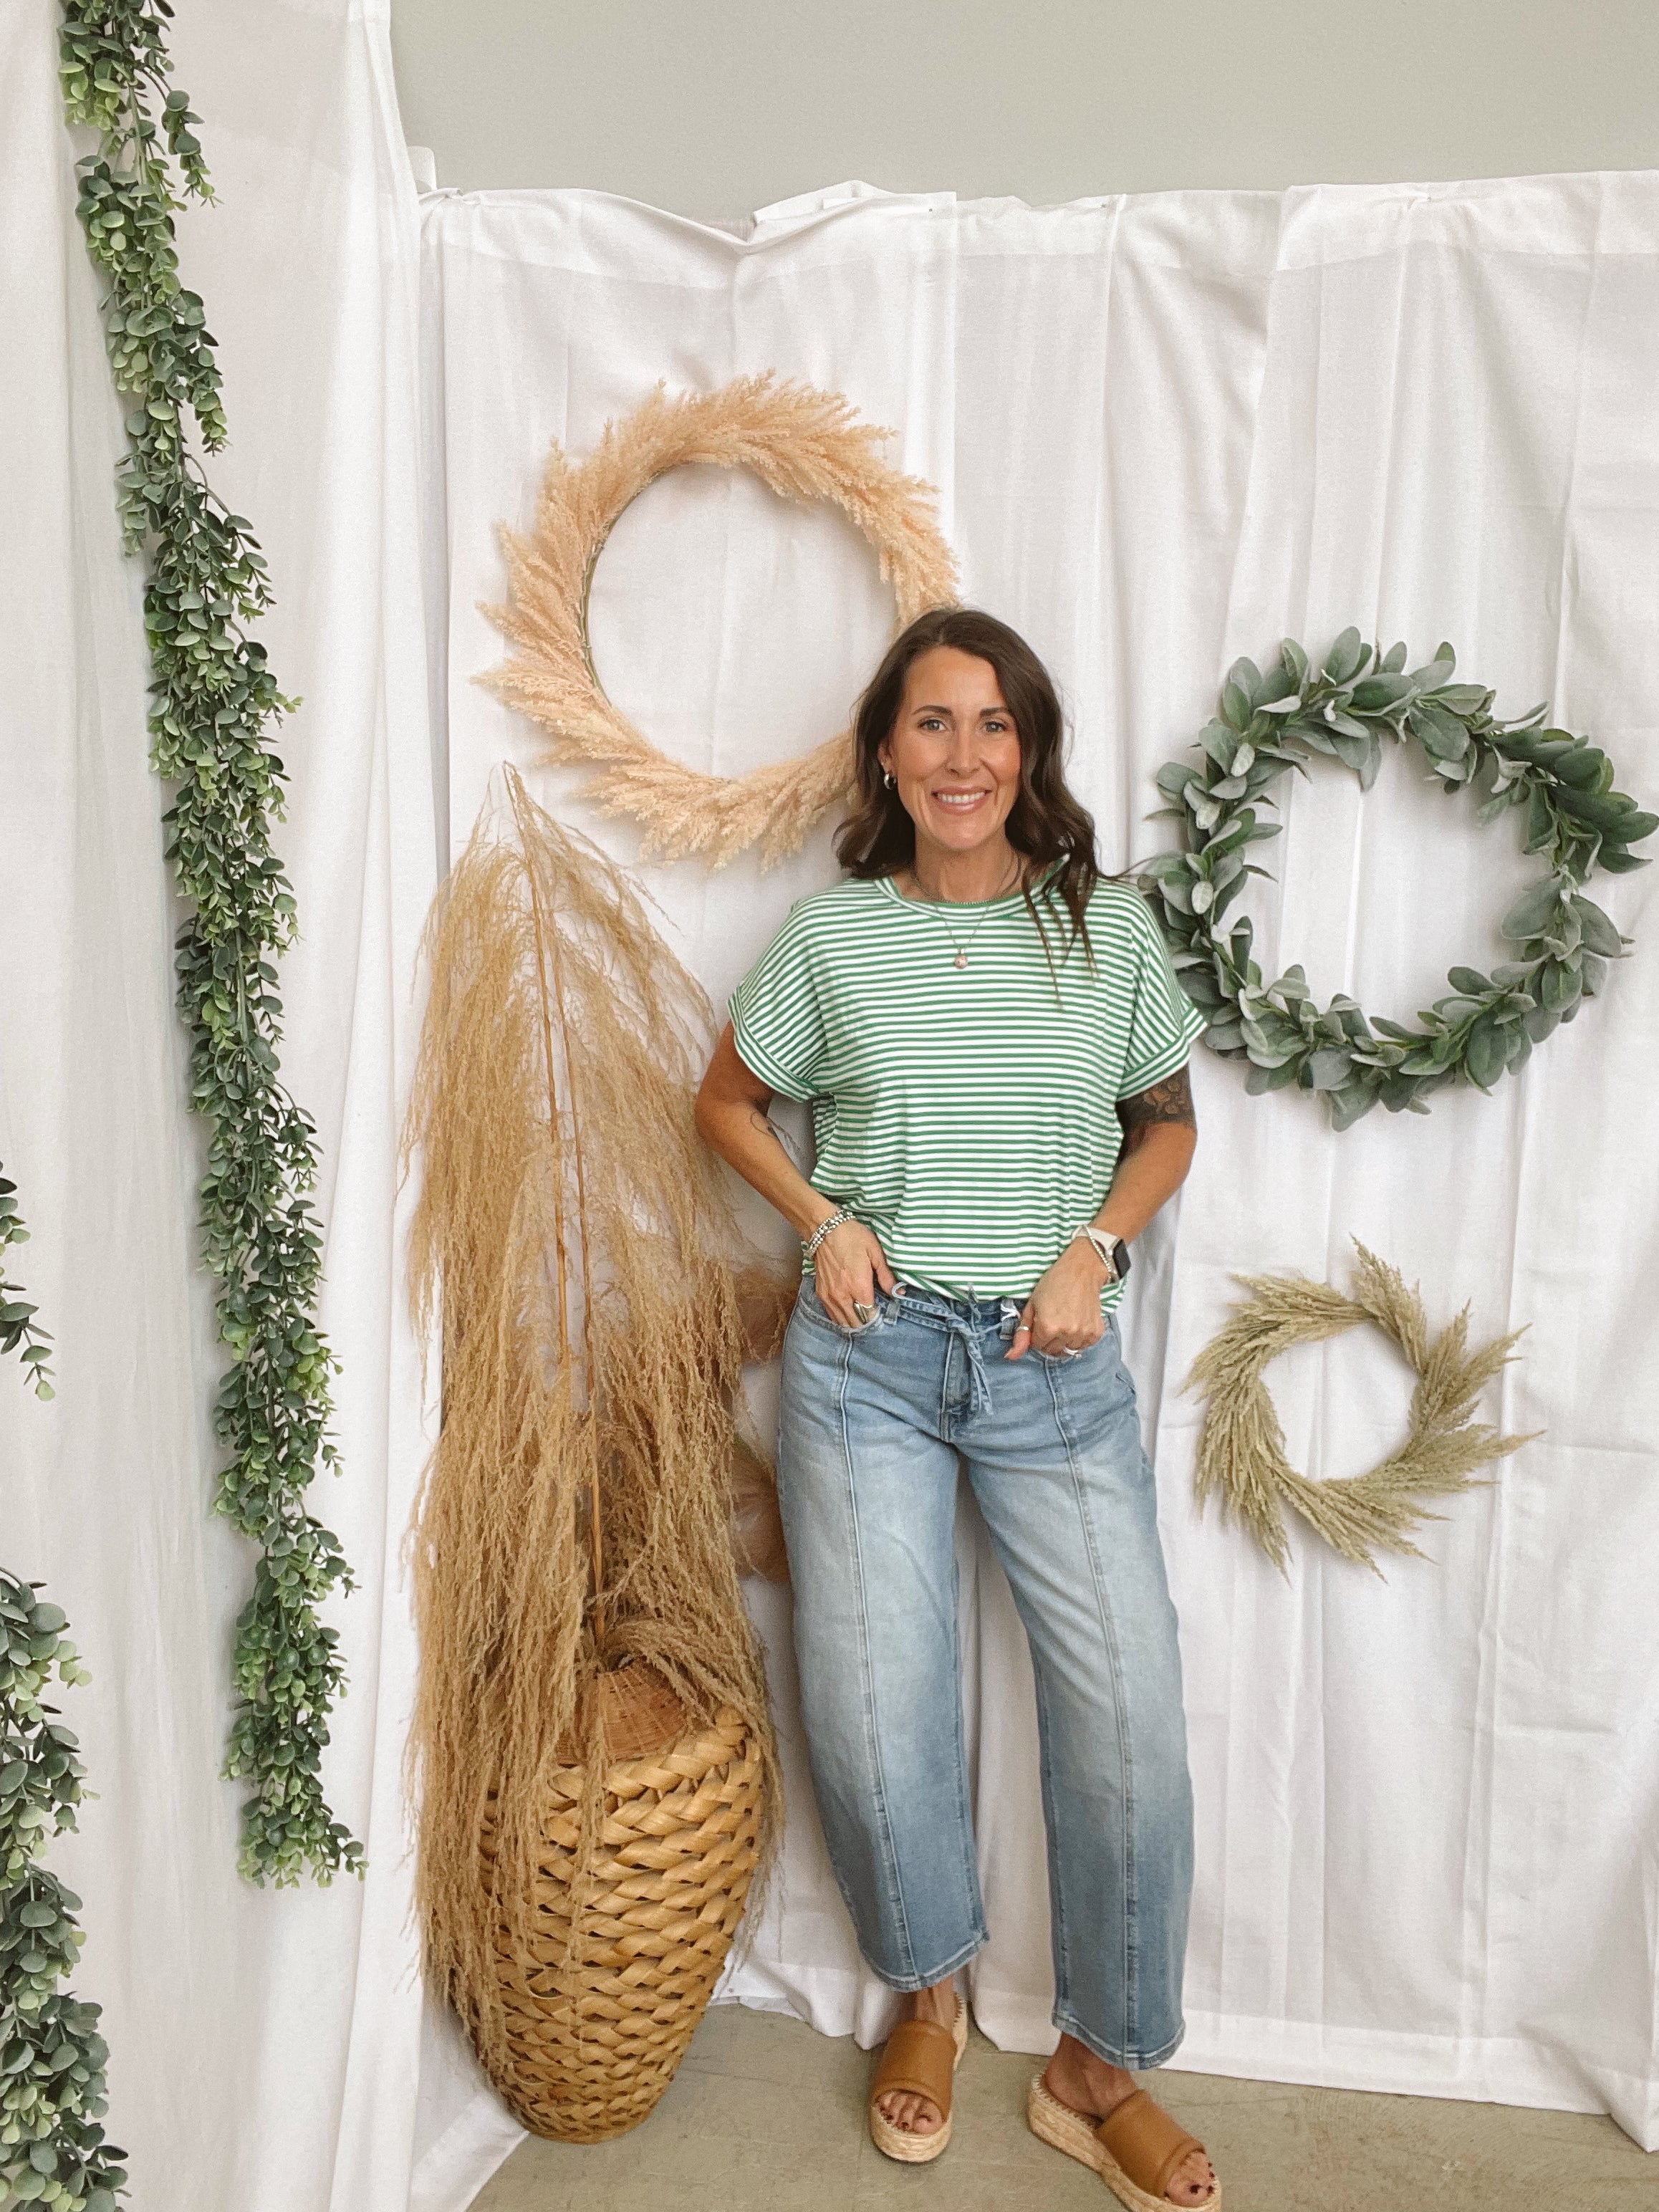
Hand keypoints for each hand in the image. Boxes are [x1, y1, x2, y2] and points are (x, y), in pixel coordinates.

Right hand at [812, 1217, 895, 1328]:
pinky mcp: (820, 1293)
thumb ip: (886, 1275)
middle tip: (874, 1316)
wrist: (824, 1229)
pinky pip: (831, 1314)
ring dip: (853, 1322)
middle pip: (856, 1322)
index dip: (877, 1317)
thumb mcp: (875, 1252)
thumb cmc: (852, 1237)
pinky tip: (848, 1312)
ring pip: (842, 1322)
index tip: (882, 1312)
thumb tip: (898, 1292)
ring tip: (862, 1317)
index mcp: (859, 1286)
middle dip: (866, 1322)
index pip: (869, 1314)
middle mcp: (843, 1295)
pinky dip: (841, 1317)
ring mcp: (829, 1296)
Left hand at [1005, 1238, 1108, 1360]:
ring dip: (1064, 1341)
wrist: (1081, 1270)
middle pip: (1053, 1351)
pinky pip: (1084, 1346)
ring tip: (1065, 1321)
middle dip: (1049, 1340)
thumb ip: (1022, 1333)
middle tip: (1053, 1321)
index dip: (1037, 1334)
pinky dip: (1079, 1339)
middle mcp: (1066, 1334)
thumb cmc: (1054, 1283)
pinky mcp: (1096, 1333)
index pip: (1037, 1346)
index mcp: (1048, 1327)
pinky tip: (1077, 1323)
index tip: (1041, 1321)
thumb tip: (1011, 1356)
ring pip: (1068, 1350)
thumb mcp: (1032, 1305)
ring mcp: (1083, 1334)